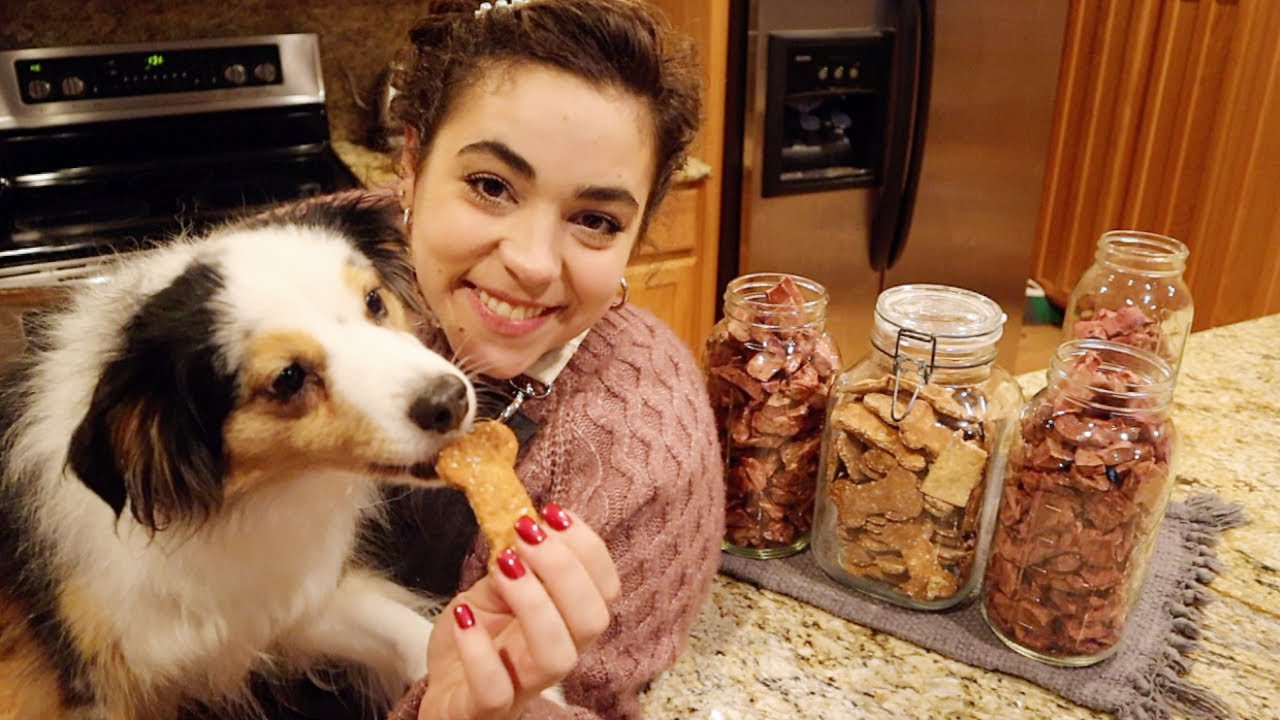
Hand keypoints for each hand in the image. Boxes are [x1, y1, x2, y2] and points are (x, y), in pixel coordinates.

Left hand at [418, 504, 620, 719]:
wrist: (441, 694)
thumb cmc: (474, 643)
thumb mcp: (492, 593)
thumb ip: (511, 566)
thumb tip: (523, 525)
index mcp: (566, 622)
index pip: (605, 589)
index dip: (589, 549)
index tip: (555, 514)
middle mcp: (556, 655)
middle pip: (592, 620)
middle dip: (564, 568)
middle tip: (525, 534)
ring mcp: (524, 687)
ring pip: (557, 656)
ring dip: (534, 602)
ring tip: (503, 566)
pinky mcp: (485, 711)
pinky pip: (495, 689)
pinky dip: (479, 650)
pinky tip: (462, 616)